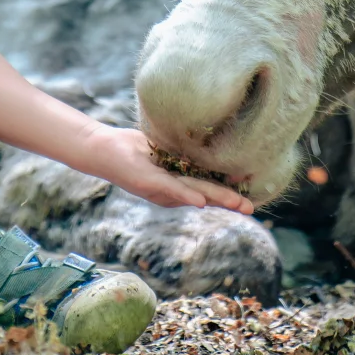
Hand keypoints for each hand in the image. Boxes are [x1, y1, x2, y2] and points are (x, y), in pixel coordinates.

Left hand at [81, 124, 253, 213]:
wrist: (103, 149)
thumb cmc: (133, 148)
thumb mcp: (162, 150)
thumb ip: (183, 155)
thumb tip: (207, 146)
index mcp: (177, 183)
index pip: (207, 186)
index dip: (228, 190)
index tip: (250, 192)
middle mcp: (170, 190)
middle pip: (205, 193)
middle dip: (229, 200)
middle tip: (252, 208)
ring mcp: (160, 188)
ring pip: (193, 193)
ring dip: (215, 199)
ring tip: (237, 205)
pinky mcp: (147, 182)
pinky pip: (170, 189)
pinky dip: (186, 195)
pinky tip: (201, 201)